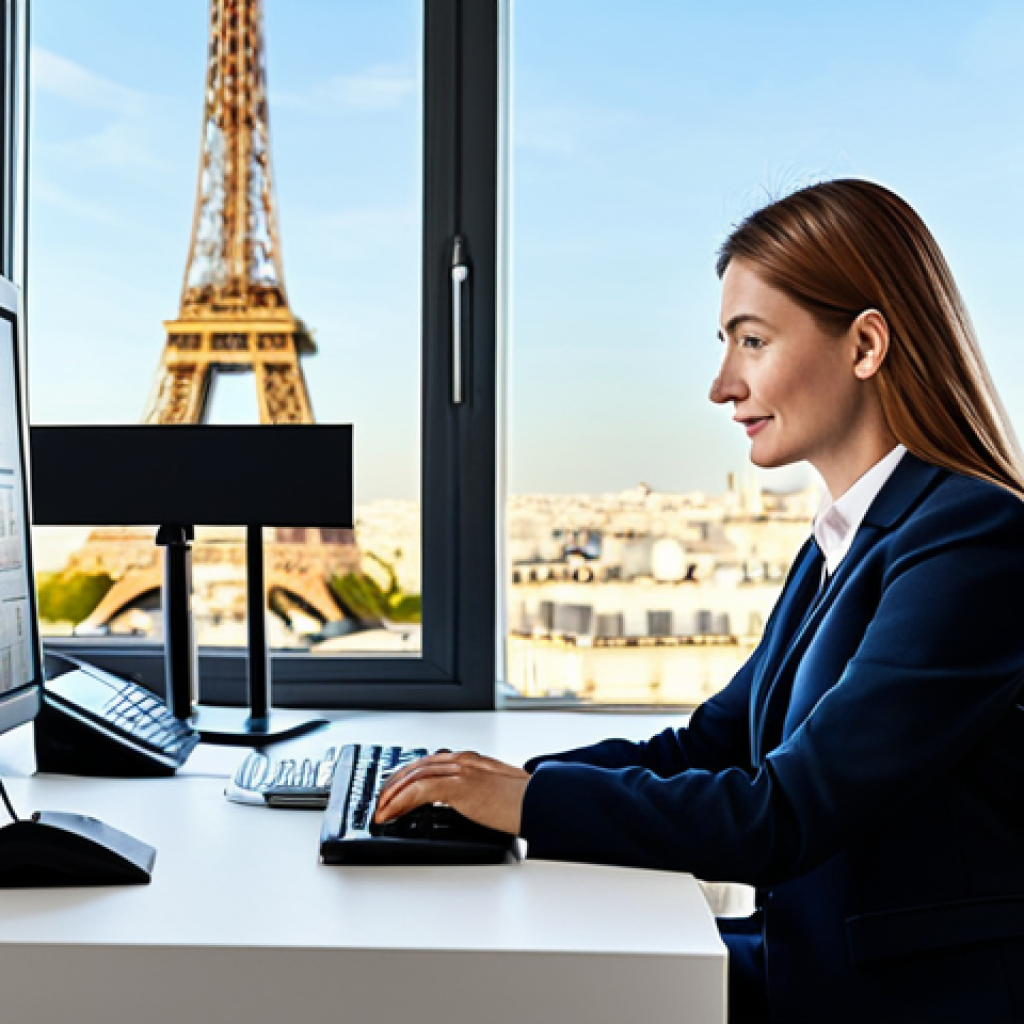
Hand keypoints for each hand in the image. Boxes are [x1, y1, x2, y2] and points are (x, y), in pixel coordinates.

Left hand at [374, 751, 529, 834]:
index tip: (394, 792)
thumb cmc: (525, 801)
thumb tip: (464, 804)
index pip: (429, 763)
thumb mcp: (496, 792)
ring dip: (392, 795)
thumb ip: (477, 792)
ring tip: (381, 811)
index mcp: (471, 760)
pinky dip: (401, 801)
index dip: (406, 777)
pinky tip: (392, 813)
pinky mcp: (461, 785)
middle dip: (393, 785)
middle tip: (380, 803)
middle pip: (416, 767)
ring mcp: (462, 770)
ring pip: (414, 776)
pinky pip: (421, 790)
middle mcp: (463, 760)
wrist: (541, 802)